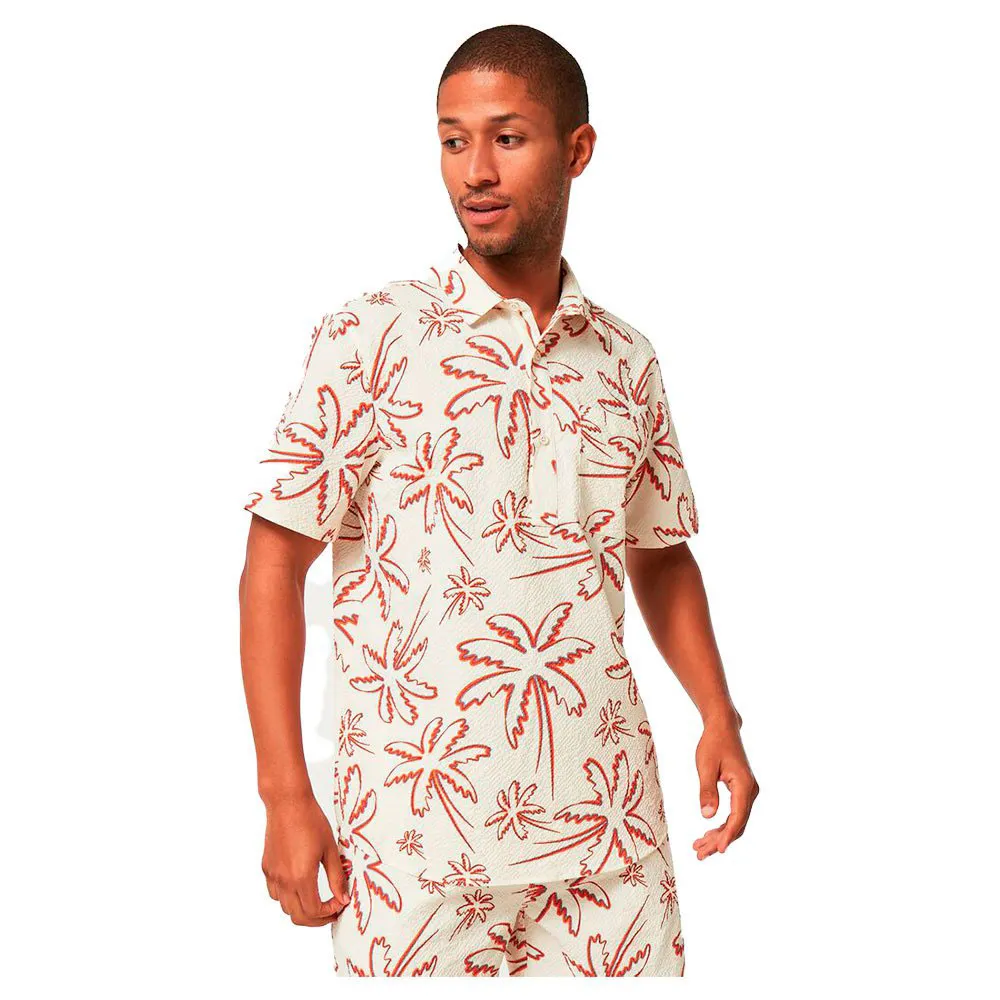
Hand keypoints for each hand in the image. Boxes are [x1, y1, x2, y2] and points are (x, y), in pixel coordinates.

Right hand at [261, 793, 350, 925]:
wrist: (288, 803)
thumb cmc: (311, 821)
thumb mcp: (330, 849)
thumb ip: (337, 877)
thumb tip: (343, 898)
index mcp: (302, 876)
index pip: (314, 912)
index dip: (329, 913)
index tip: (340, 904)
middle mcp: (284, 880)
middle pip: (298, 917)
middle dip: (317, 919)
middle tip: (331, 910)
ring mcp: (273, 875)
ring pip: (285, 907)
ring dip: (301, 909)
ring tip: (317, 899)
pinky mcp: (267, 868)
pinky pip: (275, 893)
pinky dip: (288, 897)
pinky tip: (300, 885)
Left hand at [692, 711, 759, 859]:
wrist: (723, 728)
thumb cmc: (713, 744)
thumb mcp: (705, 766)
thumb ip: (707, 791)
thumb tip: (707, 816)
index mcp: (744, 785)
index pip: (737, 817)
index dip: (727, 836)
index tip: (718, 850)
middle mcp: (750, 791)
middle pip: (737, 824)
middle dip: (719, 841)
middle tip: (699, 854)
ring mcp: (748, 792)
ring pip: (736, 821)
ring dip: (719, 835)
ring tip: (699, 847)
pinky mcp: (742, 791)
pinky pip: (734, 813)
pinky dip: (722, 825)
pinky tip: (708, 833)